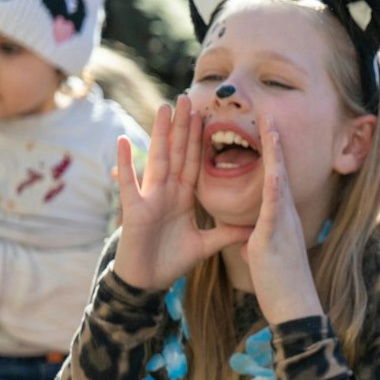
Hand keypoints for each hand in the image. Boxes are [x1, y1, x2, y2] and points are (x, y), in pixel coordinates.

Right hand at [112, 97, 252, 290]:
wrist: (148, 281)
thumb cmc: (172, 260)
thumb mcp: (206, 244)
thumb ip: (227, 233)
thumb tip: (255, 229)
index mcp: (183, 196)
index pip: (194, 161)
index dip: (199, 139)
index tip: (206, 116)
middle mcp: (167, 191)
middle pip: (177, 152)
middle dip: (183, 126)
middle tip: (188, 97)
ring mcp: (150, 197)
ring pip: (157, 159)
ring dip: (160, 134)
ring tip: (164, 108)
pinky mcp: (134, 209)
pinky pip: (130, 183)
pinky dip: (126, 163)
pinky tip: (124, 141)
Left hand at [242, 115, 324, 324]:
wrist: (294, 304)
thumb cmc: (279, 283)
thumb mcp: (266, 256)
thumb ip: (258, 242)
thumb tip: (249, 241)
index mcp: (280, 218)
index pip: (274, 178)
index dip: (270, 154)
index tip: (265, 130)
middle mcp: (284, 214)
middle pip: (278, 169)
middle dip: (274, 141)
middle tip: (269, 113)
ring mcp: (282, 222)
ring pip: (278, 178)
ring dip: (275, 151)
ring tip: (270, 125)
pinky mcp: (275, 234)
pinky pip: (275, 203)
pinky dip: (274, 180)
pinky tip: (273, 165)